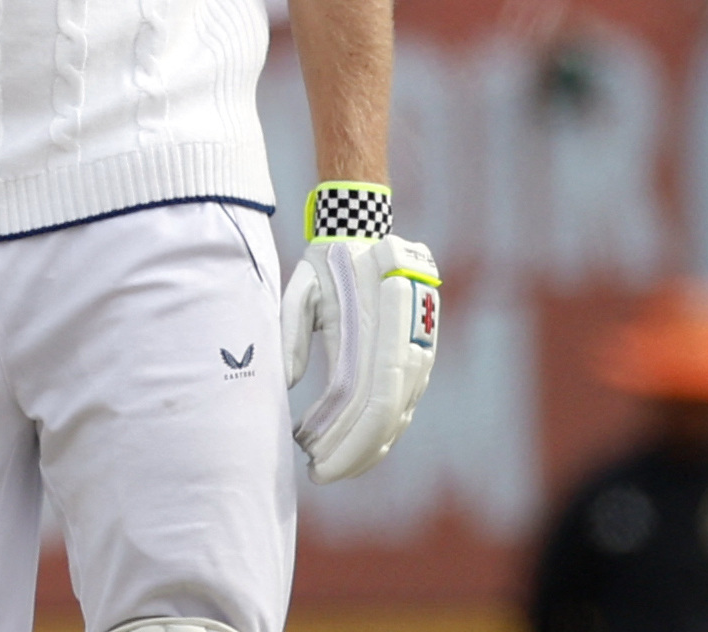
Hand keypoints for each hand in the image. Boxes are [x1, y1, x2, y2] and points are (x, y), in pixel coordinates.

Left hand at [280, 182, 439, 482]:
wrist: (369, 233)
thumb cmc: (328, 264)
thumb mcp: (300, 290)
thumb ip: (290, 335)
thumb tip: (288, 387)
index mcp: (375, 327)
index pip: (367, 402)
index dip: (344, 441)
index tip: (312, 462)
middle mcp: (404, 343)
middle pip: (386, 420)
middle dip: (353, 455)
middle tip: (318, 474)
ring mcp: (418, 352)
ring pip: (398, 418)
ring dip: (366, 448)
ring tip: (329, 462)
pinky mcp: (419, 357)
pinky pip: (404, 406)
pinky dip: (380, 433)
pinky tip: (354, 446)